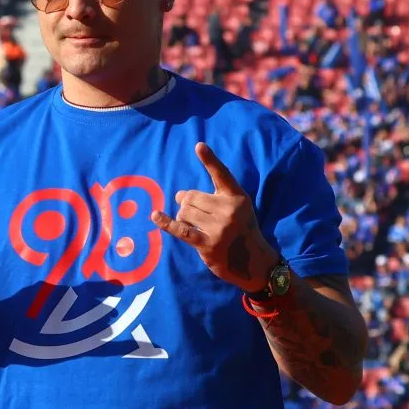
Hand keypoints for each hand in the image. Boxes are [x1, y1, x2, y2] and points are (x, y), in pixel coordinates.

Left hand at [151, 142, 279, 293]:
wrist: (253, 262)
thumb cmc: (240, 230)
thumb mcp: (235, 208)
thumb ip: (210, 198)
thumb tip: (178, 195)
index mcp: (237, 197)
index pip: (221, 174)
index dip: (210, 160)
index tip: (198, 145)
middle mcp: (229, 210)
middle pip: (191, 197)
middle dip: (185, 202)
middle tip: (193, 212)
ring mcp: (219, 228)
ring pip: (184, 212)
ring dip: (183, 217)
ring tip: (194, 225)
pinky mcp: (207, 244)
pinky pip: (180, 229)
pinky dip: (165, 222)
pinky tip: (155, 216)